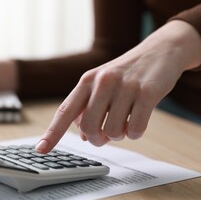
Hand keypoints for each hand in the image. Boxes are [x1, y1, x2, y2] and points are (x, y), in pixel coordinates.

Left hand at [35, 20, 200, 152]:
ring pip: (113, 132)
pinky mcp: (147, 92)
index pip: (65, 111)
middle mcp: (103, 81)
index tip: (40, 149)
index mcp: (87, 80)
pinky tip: (138, 121)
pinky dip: (135, 133)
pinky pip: (135, 129)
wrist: (160, 50)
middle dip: (98, 139)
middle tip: (106, 136)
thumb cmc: (127, 73)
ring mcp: (125, 86)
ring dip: (119, 135)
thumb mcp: (103, 84)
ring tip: (124, 122)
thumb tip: (83, 136)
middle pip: (90, 128)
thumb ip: (89, 108)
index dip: (52, 133)